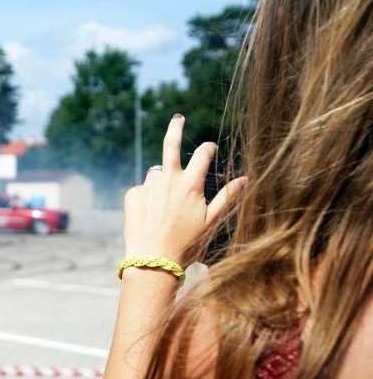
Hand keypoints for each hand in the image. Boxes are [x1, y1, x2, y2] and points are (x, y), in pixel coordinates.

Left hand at [123, 114, 245, 266]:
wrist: (153, 260)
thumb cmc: (187, 244)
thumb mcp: (211, 221)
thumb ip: (227, 198)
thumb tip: (245, 179)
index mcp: (190, 184)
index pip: (202, 154)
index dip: (208, 148)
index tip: (210, 147)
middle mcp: (167, 179)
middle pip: (171, 145)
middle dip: (176, 128)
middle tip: (178, 118)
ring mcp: (148, 186)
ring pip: (157, 176)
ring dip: (162, 185)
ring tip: (165, 211)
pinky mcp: (132, 194)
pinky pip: (143, 191)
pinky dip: (148, 199)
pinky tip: (151, 217)